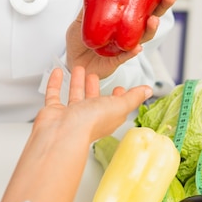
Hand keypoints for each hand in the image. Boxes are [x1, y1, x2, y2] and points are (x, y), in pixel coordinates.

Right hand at [0, 66, 150, 201]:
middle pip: (93, 100)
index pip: (115, 107)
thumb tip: (147, 91)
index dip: (118, 97)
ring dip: (77, 83)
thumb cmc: (90, 123)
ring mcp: (70, 115)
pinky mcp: (54, 112)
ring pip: (74, 96)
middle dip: (94, 87)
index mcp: (107, 117)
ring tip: (78, 69)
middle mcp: (88, 117)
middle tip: (94, 75)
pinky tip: (58, 73)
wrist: (63, 133)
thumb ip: (133, 97)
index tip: (119, 88)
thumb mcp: (119, 106)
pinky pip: (54, 95)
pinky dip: (55, 83)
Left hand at [65, 0, 176, 78]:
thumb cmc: (82, 39)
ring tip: (154, 19)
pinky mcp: (118, 60)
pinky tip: (137, 48)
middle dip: (164, 5)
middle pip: (153, 16)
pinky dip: (132, 52)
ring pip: (144, 37)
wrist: (72, 61)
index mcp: (127, 17)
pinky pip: (126, 56)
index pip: (147, 1)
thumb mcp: (84, 15)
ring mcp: (126, 45)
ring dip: (151, 28)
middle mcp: (131, 31)